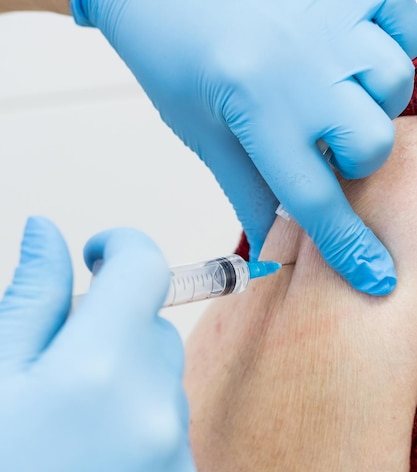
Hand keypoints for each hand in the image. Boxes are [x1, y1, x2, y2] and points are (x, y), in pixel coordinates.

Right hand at [0, 217, 196, 471]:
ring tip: (73, 421)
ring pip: (164, 377)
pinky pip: (171, 429)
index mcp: (100, 370)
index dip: (120, 247)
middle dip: (113, 324)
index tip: (95, 256)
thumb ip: (31, 298)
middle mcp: (153, 411)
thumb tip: (49, 233)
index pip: (145, 269)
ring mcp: (174, 458)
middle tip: (61, 361)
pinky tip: (93, 460)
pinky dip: (141, 424)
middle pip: (153, 327)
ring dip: (127, 376)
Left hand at [70, 0, 416, 295]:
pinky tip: (349, 50)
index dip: (350, 247)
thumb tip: (273, 244)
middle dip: (350, 158)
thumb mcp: (204, 133)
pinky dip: (390, 46)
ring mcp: (335, 15)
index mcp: (258, 109)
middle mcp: (305, 63)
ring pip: (395, 86)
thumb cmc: (174, 54)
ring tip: (323, 85)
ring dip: (364, 102)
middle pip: (372, 145)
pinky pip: (407, 25)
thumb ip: (248, 191)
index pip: (318, 200)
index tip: (376, 277)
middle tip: (316, 139)